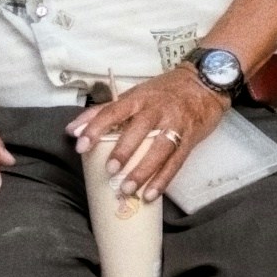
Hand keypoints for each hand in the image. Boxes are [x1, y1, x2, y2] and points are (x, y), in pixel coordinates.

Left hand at [67, 67, 227, 201]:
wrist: (205, 82)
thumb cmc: (164, 91)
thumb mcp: (134, 94)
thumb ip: (103, 111)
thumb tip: (72, 129)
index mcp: (139, 98)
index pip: (113, 111)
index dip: (96, 127)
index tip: (81, 144)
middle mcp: (157, 110)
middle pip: (139, 130)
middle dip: (124, 150)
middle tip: (110, 170)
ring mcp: (175, 124)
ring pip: (160, 149)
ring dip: (144, 171)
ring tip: (128, 188)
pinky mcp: (190, 138)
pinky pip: (176, 162)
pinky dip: (163, 180)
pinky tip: (151, 194)